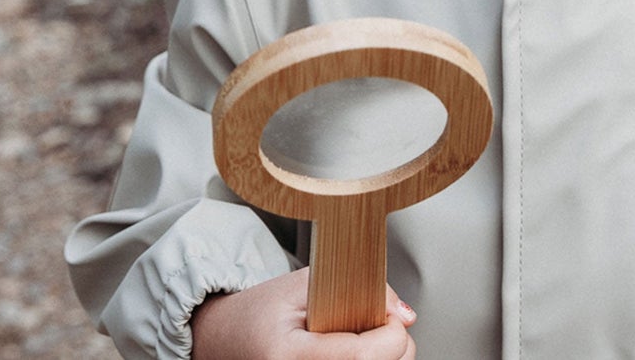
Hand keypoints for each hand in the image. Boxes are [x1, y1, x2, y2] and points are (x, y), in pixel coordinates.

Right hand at [190, 268, 417, 359]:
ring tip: (367, 337)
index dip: (391, 334)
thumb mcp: (305, 282)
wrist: (228, 340)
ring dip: (385, 357)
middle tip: (384, 323)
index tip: (392, 315)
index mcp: (289, 355)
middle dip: (396, 347)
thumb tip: (406, 315)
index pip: (362, 356)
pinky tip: (360, 352)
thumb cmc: (262, 312)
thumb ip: (359, 289)